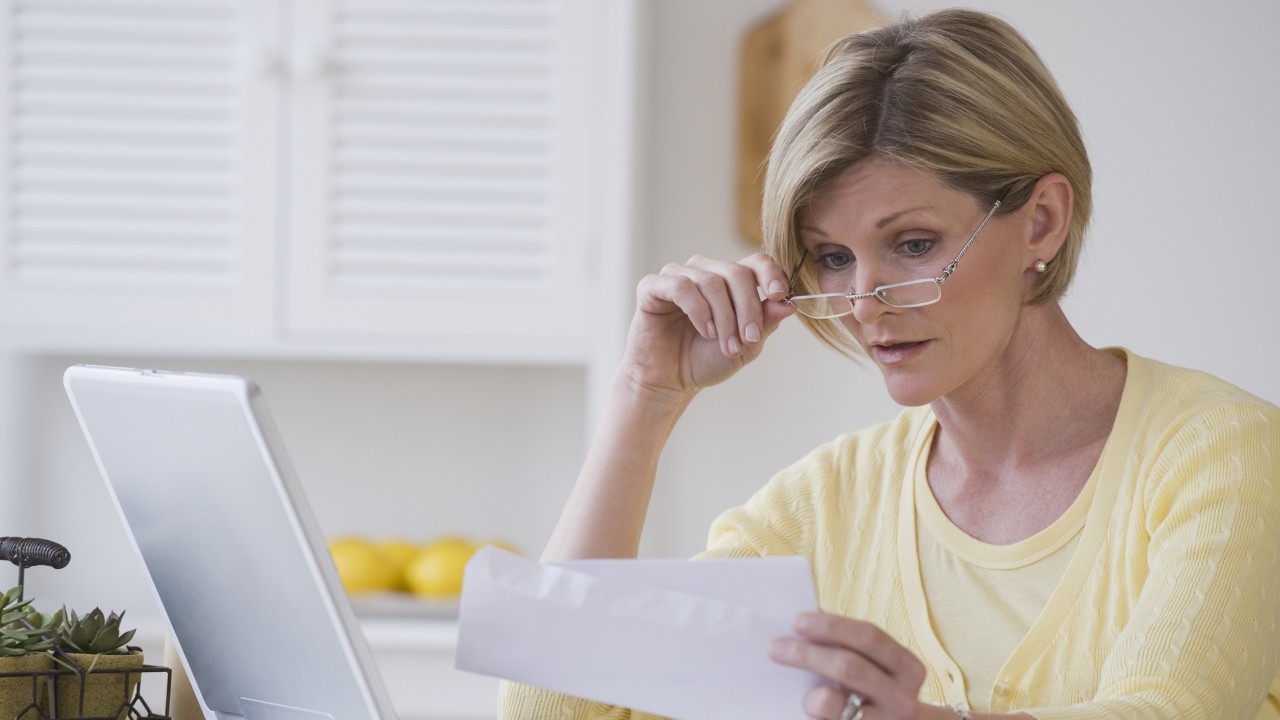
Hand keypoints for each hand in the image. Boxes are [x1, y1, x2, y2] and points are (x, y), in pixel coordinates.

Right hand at [622, 253, 794, 396]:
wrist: (669, 381)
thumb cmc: (705, 360)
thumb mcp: (745, 346)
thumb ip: (764, 323)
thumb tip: (788, 304)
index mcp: (729, 281)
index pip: (755, 262)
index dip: (770, 274)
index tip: (778, 294)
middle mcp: (705, 271)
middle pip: (736, 272)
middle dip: (748, 308)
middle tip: (749, 339)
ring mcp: (678, 276)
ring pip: (711, 281)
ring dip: (724, 317)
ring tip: (726, 345)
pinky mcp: (653, 287)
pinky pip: (681, 286)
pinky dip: (698, 310)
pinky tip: (705, 331)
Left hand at [770, 612, 927, 718]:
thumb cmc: (876, 692)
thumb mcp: (875, 669)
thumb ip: (849, 648)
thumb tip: (804, 625)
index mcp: (906, 667)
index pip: (868, 637)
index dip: (832, 627)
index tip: (798, 621)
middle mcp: (902, 698)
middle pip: (849, 667)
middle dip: (808, 655)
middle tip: (776, 648)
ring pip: (833, 703)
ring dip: (809, 695)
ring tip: (799, 693)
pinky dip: (811, 714)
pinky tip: (803, 710)